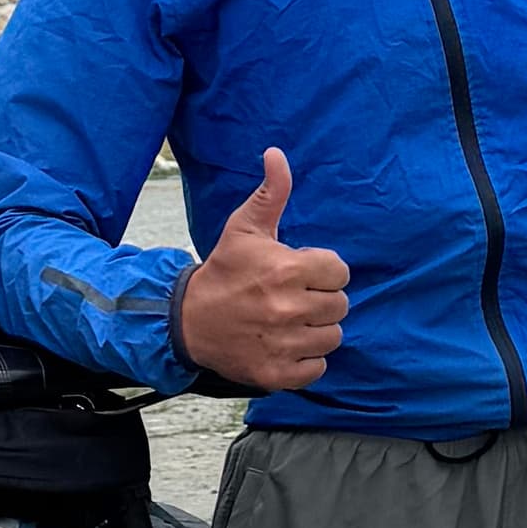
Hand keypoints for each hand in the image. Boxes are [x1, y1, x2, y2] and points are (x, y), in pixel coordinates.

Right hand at [178, 147, 351, 391]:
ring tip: (292, 321)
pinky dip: (306, 360)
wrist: (186, 320)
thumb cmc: (223, 271)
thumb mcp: (244, 229)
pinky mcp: (277, 373)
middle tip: (295, 298)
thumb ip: (270, 193)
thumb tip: (276, 154)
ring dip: (316, 330)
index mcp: (287, 270)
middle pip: (340, 306)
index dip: (323, 271)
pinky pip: (317, 368)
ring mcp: (283, 343)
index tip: (302, 273)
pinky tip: (286, 344)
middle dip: (321, 300)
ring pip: (332, 338)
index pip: (340, 272)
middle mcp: (289, 309)